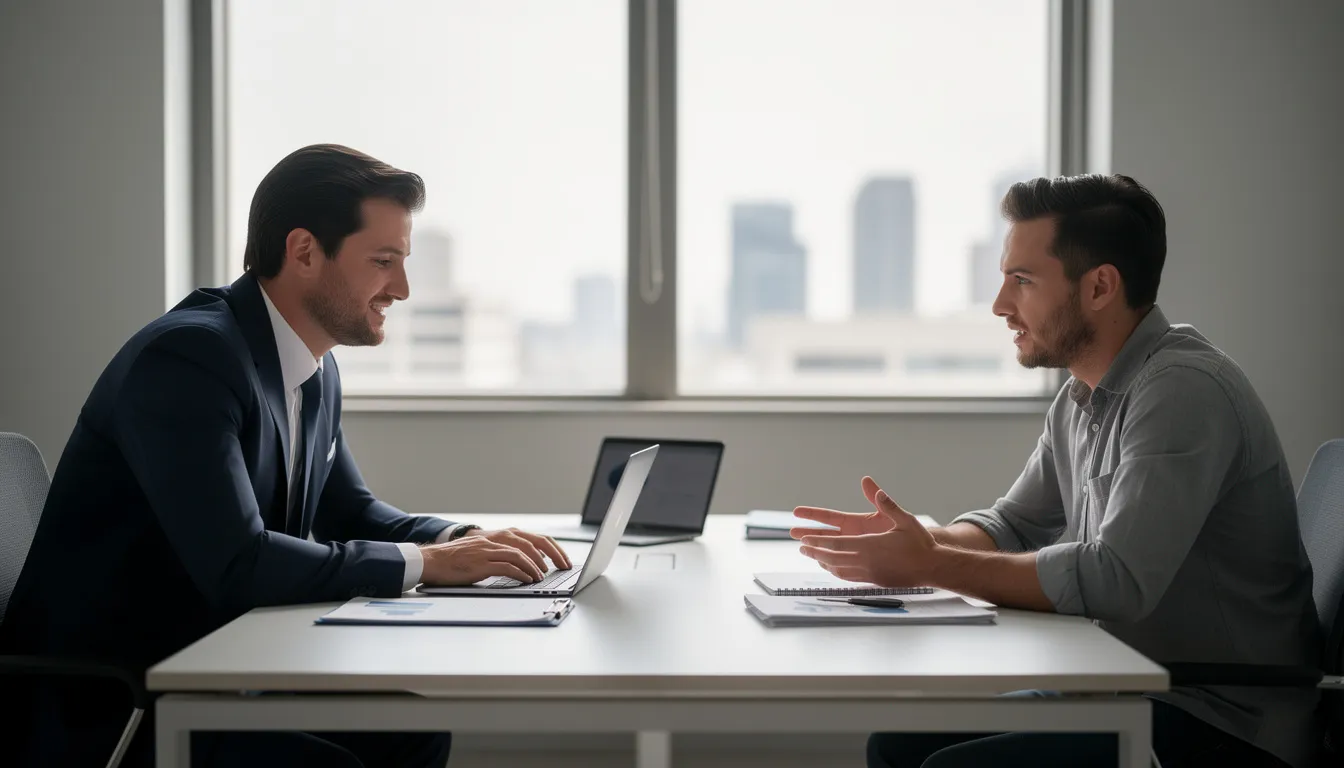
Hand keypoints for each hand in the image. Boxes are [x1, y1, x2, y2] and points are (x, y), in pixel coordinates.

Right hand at [461, 526, 571, 570]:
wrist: (432, 560)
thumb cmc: (457, 559)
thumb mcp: (484, 550)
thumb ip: (503, 553)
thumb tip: (525, 563)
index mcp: (500, 535)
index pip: (534, 538)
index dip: (552, 548)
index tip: (563, 559)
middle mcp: (496, 539)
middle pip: (532, 543)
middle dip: (551, 556)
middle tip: (562, 567)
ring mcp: (488, 550)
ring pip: (520, 555)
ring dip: (535, 566)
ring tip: (542, 577)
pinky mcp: (481, 564)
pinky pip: (506, 567)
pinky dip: (520, 573)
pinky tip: (527, 580)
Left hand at [797, 479, 940, 587]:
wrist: (933, 567)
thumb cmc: (920, 543)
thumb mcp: (905, 519)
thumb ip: (888, 504)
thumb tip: (874, 488)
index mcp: (870, 545)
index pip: (837, 543)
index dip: (819, 541)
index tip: (805, 539)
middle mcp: (867, 561)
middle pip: (833, 557)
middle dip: (815, 552)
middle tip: (801, 548)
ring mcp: (870, 573)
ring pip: (840, 570)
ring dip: (824, 563)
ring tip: (813, 558)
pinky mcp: (874, 581)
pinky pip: (850, 577)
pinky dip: (837, 572)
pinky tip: (833, 568)